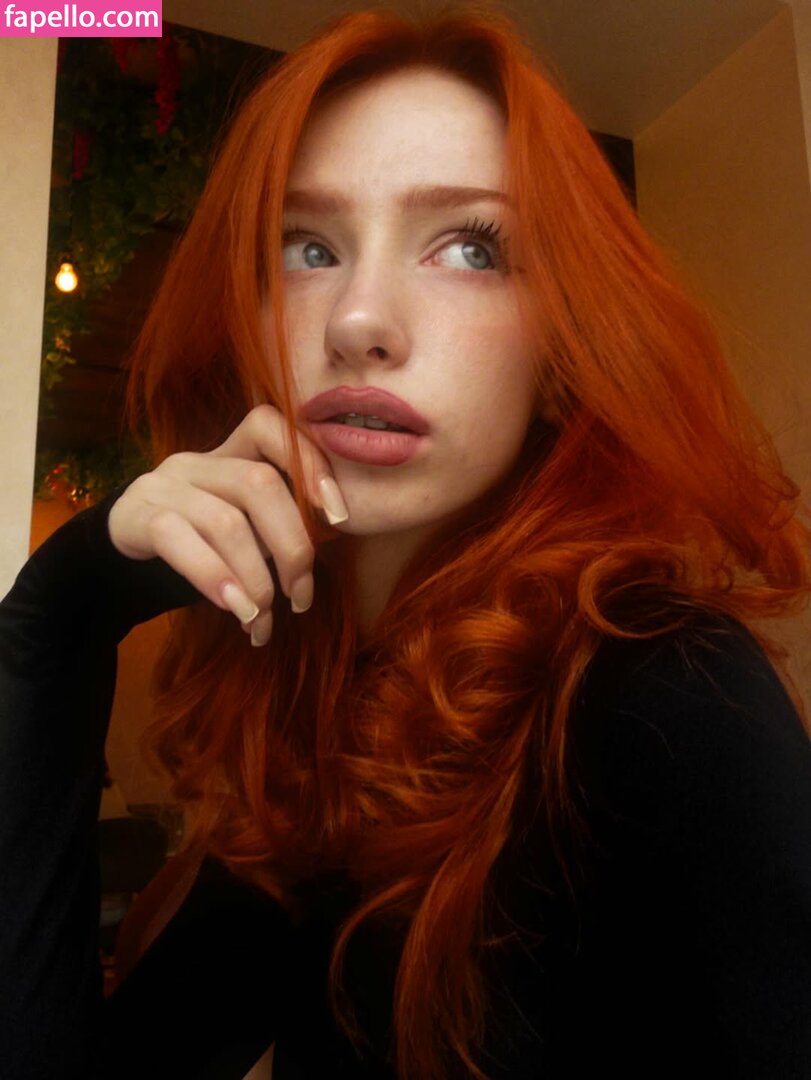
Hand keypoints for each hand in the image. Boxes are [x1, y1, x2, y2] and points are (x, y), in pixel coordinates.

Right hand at [107, 405, 348, 645]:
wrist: (120, 563)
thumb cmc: (199, 547)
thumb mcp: (243, 531)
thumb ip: (277, 528)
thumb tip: (322, 557)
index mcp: (229, 453)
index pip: (270, 427)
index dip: (310, 463)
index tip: (338, 517)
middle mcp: (196, 462)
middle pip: (258, 485)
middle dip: (291, 547)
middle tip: (301, 597)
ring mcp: (162, 485)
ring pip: (225, 522)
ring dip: (256, 580)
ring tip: (263, 618)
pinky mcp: (134, 517)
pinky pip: (179, 541)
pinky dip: (215, 579)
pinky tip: (235, 610)